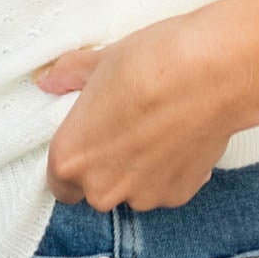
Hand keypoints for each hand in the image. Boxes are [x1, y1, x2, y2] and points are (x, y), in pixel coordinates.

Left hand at [31, 5, 246, 211]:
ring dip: (140, 167)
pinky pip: (165, 186)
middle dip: (108, 163)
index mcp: (73, 158)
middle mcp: (103, 188)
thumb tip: (49, 79)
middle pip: (96, 187)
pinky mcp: (179, 195)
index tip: (90, 136)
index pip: (59, 179)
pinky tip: (181, 133)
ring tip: (158, 124)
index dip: (75, 157)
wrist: (210, 73)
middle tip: (126, 123)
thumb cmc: (150, 64)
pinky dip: (170, 168)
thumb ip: (69, 75)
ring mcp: (143, 196)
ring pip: (132, 188)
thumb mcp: (100, 61)